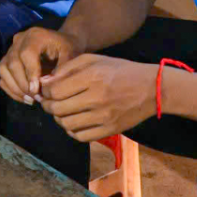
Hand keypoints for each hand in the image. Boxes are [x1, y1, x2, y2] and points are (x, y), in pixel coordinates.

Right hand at [0, 26, 82, 103]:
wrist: (62, 43)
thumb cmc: (68, 50)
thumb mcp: (71, 57)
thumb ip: (60, 70)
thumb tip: (45, 84)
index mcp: (36, 36)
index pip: (26, 54)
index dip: (30, 73)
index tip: (37, 90)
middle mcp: (19, 40)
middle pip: (12, 63)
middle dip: (23, 84)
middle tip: (38, 98)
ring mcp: (11, 49)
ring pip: (3, 69)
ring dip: (15, 88)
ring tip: (32, 99)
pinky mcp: (7, 59)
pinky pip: (3, 76)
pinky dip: (11, 89)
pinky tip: (26, 97)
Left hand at [37, 54, 158, 142]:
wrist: (152, 88)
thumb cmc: (119, 70)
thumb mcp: (93, 60)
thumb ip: (67, 69)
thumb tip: (45, 82)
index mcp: (91, 77)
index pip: (55, 91)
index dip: (45, 92)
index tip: (45, 90)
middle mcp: (96, 98)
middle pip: (57, 109)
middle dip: (48, 106)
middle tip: (49, 102)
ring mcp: (104, 117)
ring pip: (67, 124)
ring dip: (59, 119)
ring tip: (61, 111)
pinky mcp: (111, 130)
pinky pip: (81, 136)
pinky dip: (72, 131)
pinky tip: (74, 122)